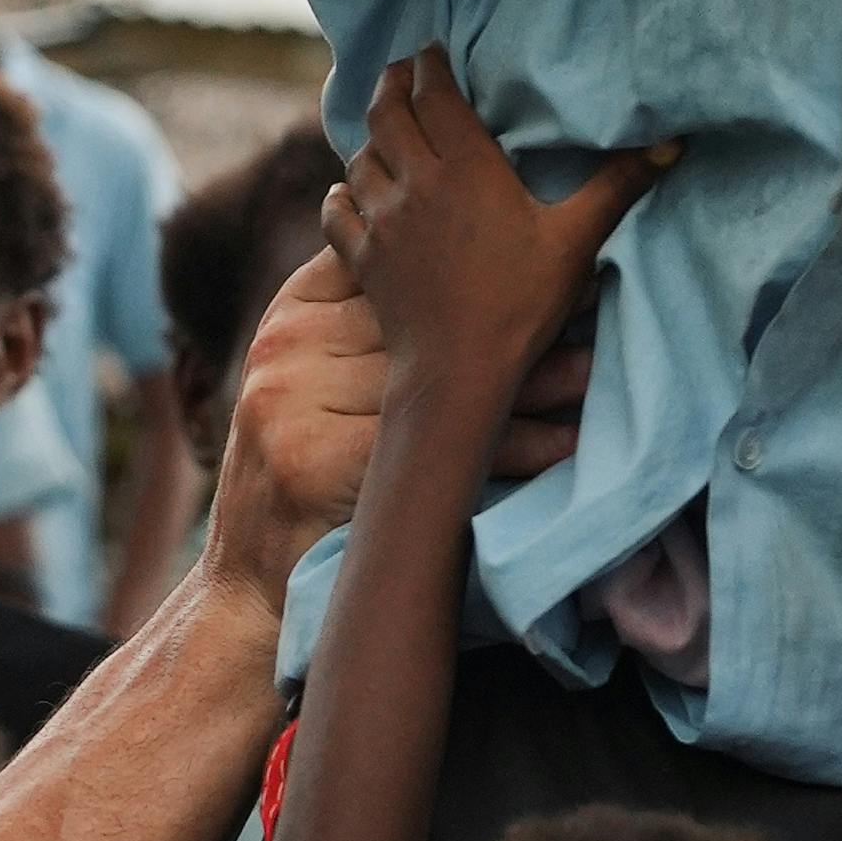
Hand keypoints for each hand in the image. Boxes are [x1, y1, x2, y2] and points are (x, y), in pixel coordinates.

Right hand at [224, 249, 598, 574]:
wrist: (247, 590)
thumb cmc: (306, 482)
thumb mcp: (319, 385)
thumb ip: (370, 330)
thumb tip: (480, 284)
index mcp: (291, 315)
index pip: (388, 261)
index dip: (471, 258)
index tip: (546, 250)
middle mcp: (286, 346)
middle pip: (419, 318)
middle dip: (511, 313)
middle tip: (593, 302)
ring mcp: (293, 398)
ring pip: (432, 378)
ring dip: (524, 380)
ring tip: (594, 371)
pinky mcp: (315, 458)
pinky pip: (429, 444)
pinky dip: (503, 446)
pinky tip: (562, 443)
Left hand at [320, 50, 669, 413]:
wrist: (459, 368)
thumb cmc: (523, 303)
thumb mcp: (577, 240)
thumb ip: (619, 186)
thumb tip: (673, 142)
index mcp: (466, 168)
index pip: (435, 96)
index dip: (429, 66)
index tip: (431, 50)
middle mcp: (415, 184)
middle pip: (386, 115)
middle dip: (391, 85)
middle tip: (399, 71)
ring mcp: (381, 221)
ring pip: (358, 159)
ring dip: (368, 139)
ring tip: (382, 129)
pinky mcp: (360, 258)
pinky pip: (336, 211)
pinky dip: (340, 194)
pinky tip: (348, 192)